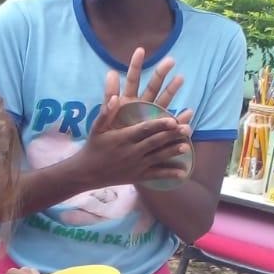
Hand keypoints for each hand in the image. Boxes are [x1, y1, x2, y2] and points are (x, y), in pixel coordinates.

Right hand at [80, 55, 194, 189]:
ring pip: (158, 157)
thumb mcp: (97, 128)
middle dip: (172, 135)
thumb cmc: (93, 147)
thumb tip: (114, 97)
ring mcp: (135, 166)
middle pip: (155, 142)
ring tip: (187, 146)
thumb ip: (106, 112)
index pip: (144, 130)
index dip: (159, 125)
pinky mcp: (137, 176)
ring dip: (173, 152)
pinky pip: (155, 175)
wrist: (86, 173)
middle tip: (187, 128)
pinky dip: (169, 174)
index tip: (172, 120)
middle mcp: (131, 152)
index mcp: (123, 138)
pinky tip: (182, 173)